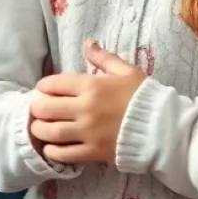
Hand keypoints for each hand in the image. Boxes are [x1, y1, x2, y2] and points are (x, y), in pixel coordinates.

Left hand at [29, 41, 144, 163]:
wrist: (161, 127)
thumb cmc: (144, 96)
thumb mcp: (126, 70)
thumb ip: (104, 58)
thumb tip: (88, 44)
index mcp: (91, 86)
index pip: (56, 84)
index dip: (44, 86)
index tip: (43, 88)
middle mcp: (85, 109)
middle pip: (47, 108)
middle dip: (37, 107)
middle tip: (37, 108)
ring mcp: (88, 132)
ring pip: (52, 132)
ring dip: (39, 130)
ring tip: (38, 128)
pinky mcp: (93, 153)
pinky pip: (65, 154)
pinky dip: (53, 152)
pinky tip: (50, 148)